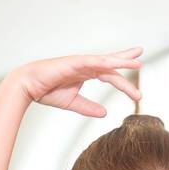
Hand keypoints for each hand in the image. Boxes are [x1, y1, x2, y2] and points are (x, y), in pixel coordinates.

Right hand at [8, 48, 142, 116]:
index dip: (122, 79)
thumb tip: (105, 113)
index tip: (135, 89)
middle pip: (110, 63)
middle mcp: (85, 65)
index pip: (108, 74)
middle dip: (126, 60)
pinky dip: (107, 62)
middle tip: (140, 57)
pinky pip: (94, 61)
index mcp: (85, 73)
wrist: (28, 86)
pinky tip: (117, 62)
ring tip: (138, 63)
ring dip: (122, 62)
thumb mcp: (72, 102)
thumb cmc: (46, 91)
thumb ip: (88, 107)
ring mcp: (81, 62)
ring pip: (106, 62)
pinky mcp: (75, 62)